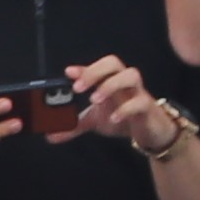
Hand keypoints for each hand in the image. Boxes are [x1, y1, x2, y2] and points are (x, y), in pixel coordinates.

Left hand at [73, 57, 197, 159]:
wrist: (150, 132)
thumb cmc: (121, 117)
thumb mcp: (95, 120)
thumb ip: (73, 125)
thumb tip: (49, 136)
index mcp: (110, 81)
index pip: (97, 67)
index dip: (83, 69)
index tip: (68, 73)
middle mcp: (124, 82)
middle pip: (113, 63)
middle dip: (94, 71)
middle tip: (78, 88)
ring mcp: (138, 93)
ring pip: (130, 75)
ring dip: (110, 85)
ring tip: (95, 100)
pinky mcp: (147, 108)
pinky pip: (140, 102)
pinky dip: (126, 108)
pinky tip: (113, 118)